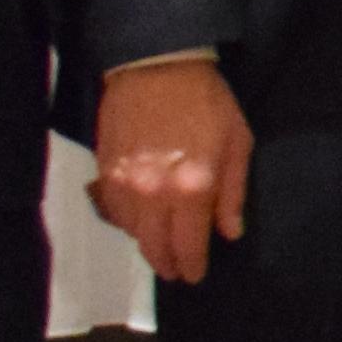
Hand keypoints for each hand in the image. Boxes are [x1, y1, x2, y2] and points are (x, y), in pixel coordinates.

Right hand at [89, 61, 255, 282]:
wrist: (156, 67)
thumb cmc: (206, 102)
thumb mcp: (237, 143)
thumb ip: (233, 193)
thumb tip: (229, 232)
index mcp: (192, 188)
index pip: (189, 244)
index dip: (192, 264)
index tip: (195, 274)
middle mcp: (154, 193)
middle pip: (155, 246)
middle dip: (168, 264)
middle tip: (177, 271)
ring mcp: (124, 183)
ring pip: (132, 232)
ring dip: (146, 245)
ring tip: (160, 248)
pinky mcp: (104, 170)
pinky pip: (112, 211)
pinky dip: (126, 222)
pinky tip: (138, 222)